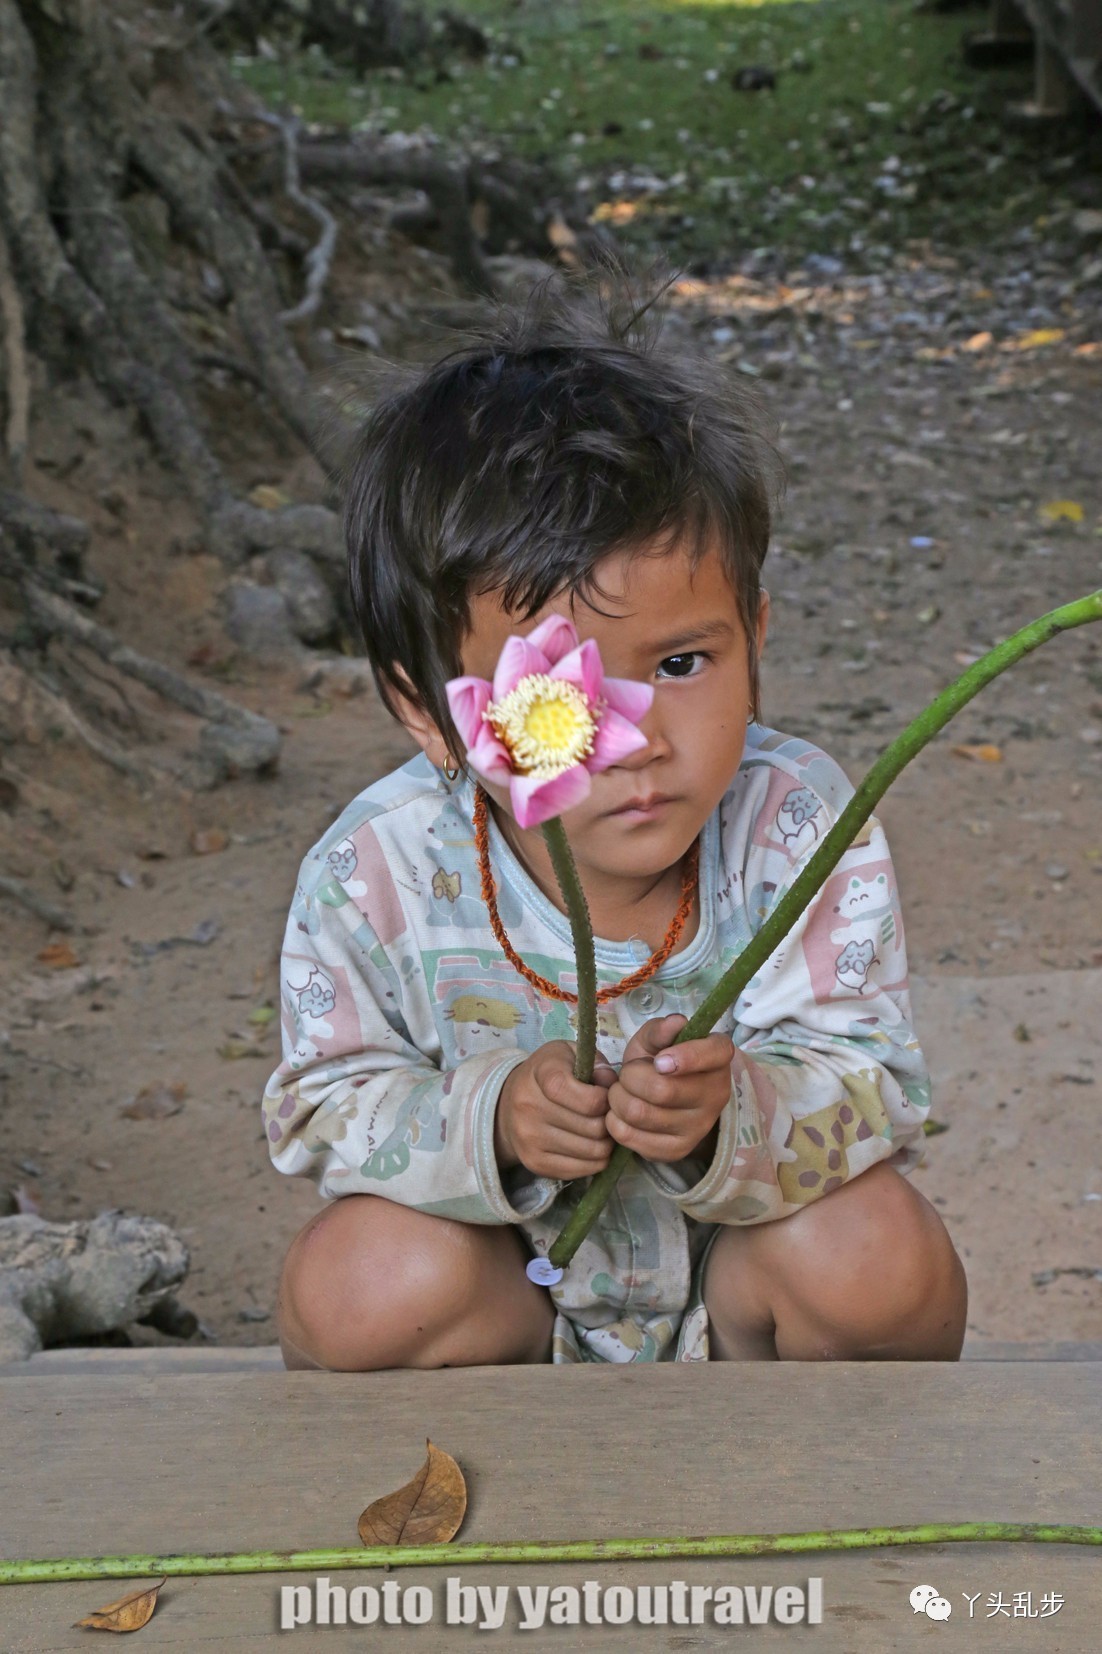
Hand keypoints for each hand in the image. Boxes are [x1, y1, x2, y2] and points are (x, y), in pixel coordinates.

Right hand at [495, 1041, 616, 1179]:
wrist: (507, 1103)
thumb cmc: (547, 1074)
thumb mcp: (570, 1055)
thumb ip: (597, 1065)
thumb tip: (613, 1089)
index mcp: (543, 1074)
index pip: (590, 1100)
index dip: (606, 1100)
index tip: (605, 1096)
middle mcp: (531, 1107)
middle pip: (594, 1128)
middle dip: (609, 1122)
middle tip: (607, 1116)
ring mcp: (530, 1139)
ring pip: (592, 1151)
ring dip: (605, 1142)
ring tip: (600, 1130)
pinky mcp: (534, 1163)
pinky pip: (582, 1170)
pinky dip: (595, 1160)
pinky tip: (590, 1145)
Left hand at [607, 1014, 734, 1163]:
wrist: (666, 1102)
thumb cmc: (658, 1061)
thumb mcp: (657, 1039)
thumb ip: (661, 1029)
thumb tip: (674, 1023)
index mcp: (717, 1058)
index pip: (711, 1054)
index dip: (684, 1056)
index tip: (658, 1061)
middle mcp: (717, 1094)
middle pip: (661, 1090)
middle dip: (630, 1078)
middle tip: (626, 1075)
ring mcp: (699, 1127)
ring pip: (640, 1114)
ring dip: (617, 1099)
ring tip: (621, 1092)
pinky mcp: (677, 1150)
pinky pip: (630, 1137)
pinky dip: (614, 1122)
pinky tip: (622, 1113)